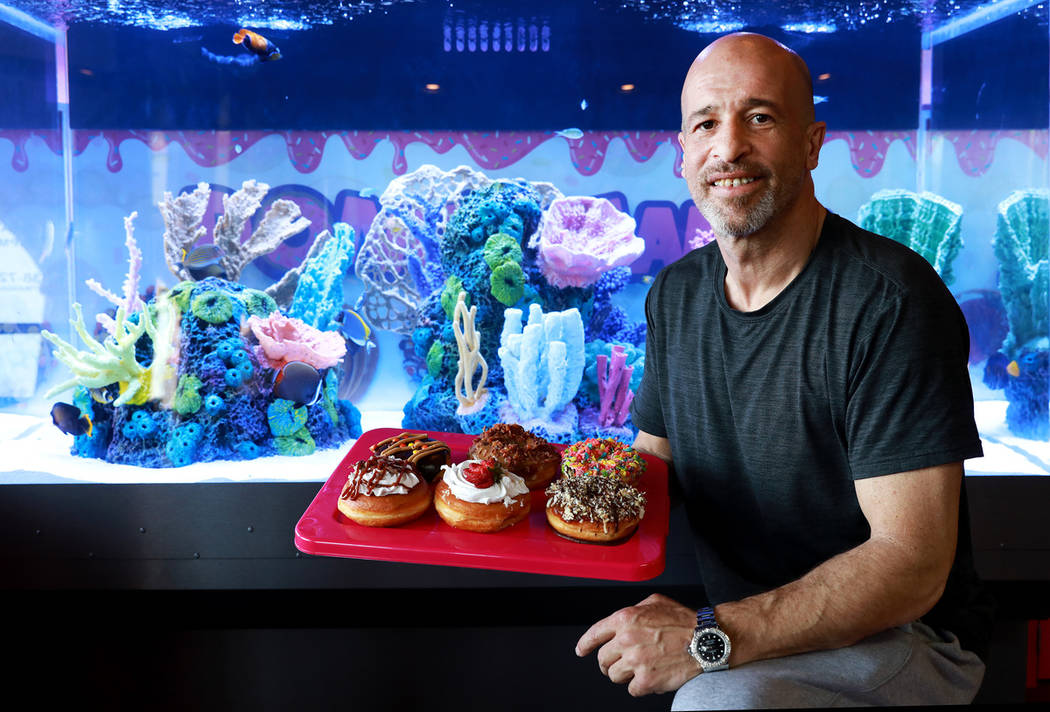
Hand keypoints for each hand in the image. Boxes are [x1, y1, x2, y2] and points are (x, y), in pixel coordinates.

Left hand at [575, 593, 699, 696]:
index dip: (585, 644)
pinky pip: (632, 689)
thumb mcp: (655, 602)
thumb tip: (624, 620)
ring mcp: (635, 661)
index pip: (595, 633)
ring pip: (614, 676)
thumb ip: (634, 609)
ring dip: (625, 674)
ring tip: (640, 668)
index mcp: (625, 618)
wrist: (705, 640)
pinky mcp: (646, 680)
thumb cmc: (684, 620)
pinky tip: (652, 677)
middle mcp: (626, 639)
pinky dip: (640, 686)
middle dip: (609, 662)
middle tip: (620, 663)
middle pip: (602, 659)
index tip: (581, 651)